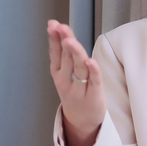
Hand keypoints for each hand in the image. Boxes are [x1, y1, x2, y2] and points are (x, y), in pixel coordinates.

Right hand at [48, 20, 105, 145]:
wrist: (81, 120)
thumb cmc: (75, 91)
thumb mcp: (64, 72)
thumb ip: (62, 50)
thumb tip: (57, 26)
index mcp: (58, 72)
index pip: (56, 53)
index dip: (54, 39)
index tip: (53, 25)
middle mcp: (66, 80)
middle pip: (66, 58)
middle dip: (64, 42)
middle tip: (61, 28)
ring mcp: (79, 88)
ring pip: (78, 67)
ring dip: (75, 53)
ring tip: (70, 41)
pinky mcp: (94, 95)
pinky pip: (94, 81)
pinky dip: (92, 71)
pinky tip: (90, 61)